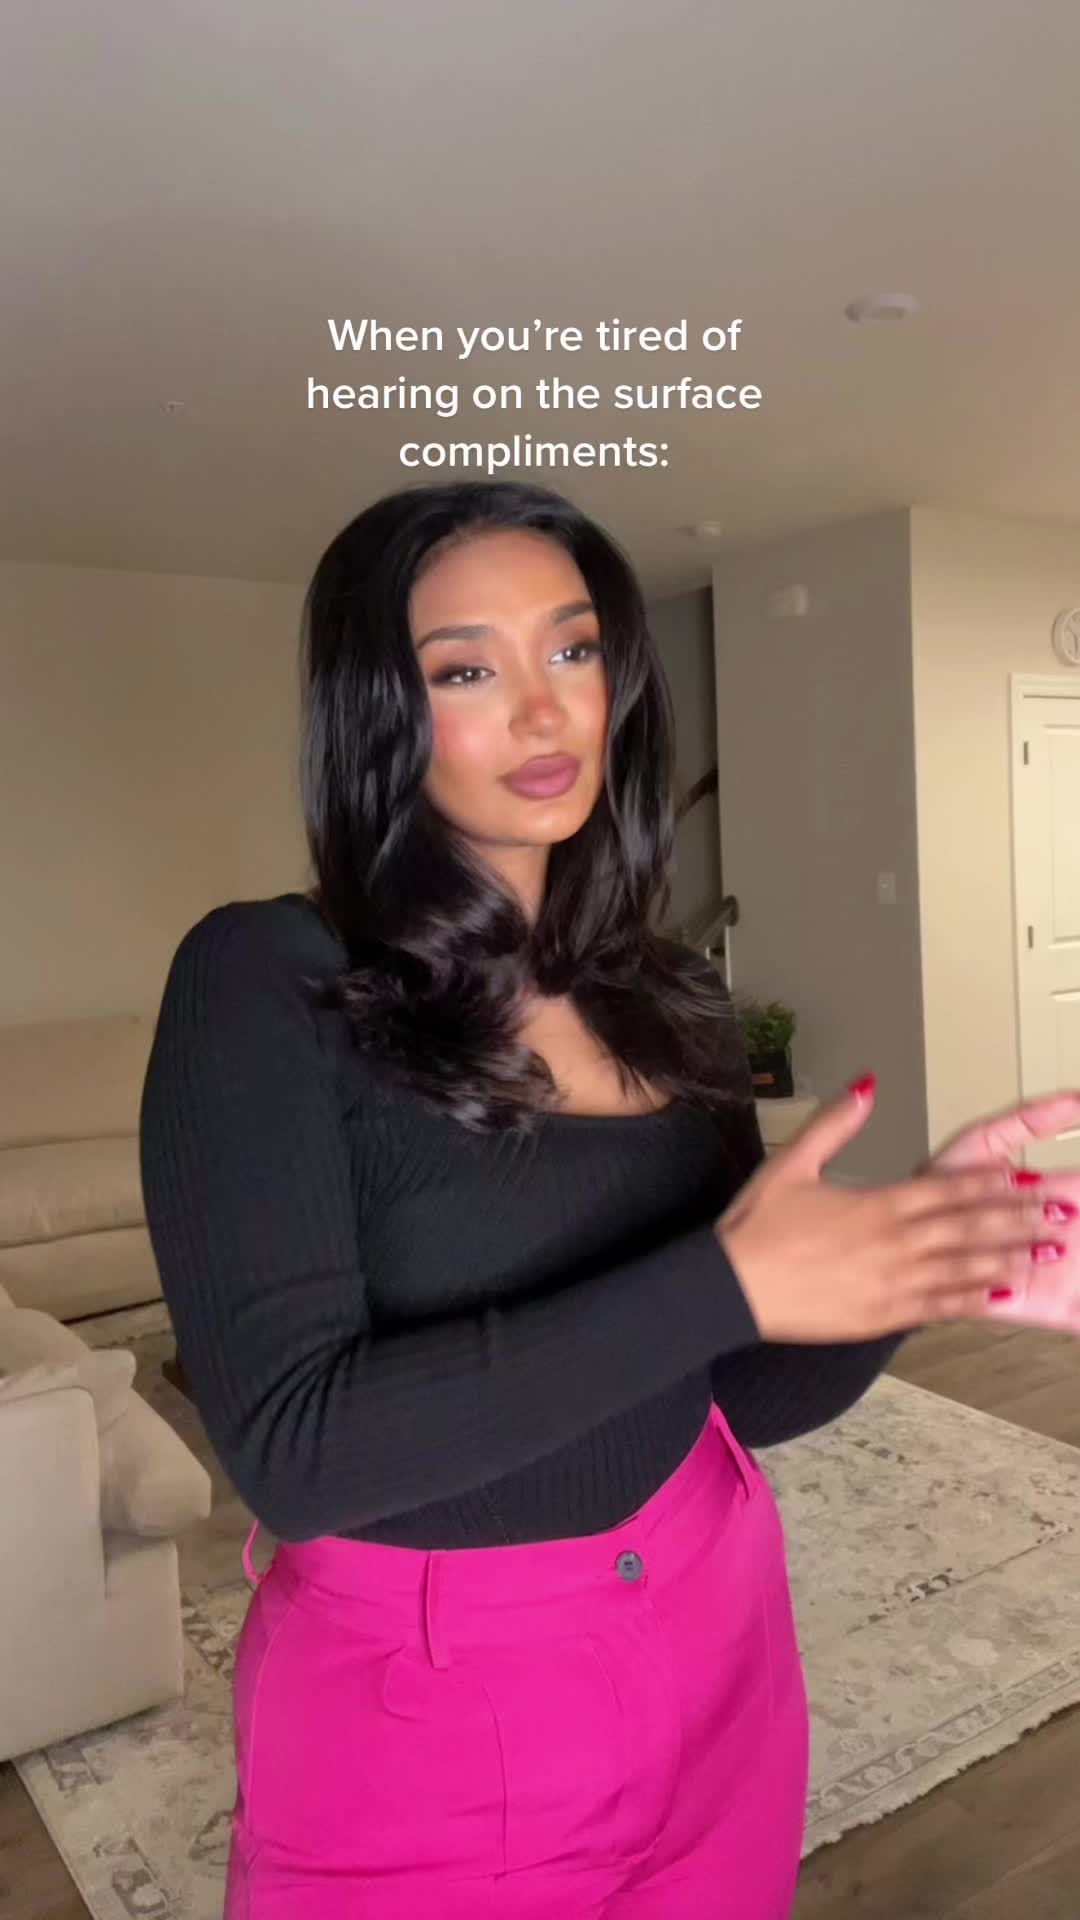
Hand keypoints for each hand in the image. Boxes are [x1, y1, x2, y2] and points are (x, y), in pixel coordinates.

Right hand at [716, 1079, 1063, 1342]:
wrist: (728, 1289)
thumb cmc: (755, 1229)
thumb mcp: (791, 1163)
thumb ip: (835, 1123)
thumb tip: (867, 1084)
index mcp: (875, 1204)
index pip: (947, 1190)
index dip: (992, 1184)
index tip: (1025, 1178)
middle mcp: (892, 1244)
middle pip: (969, 1228)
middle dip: (1019, 1219)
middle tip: (1059, 1213)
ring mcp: (891, 1284)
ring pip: (964, 1269)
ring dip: (1009, 1258)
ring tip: (1046, 1251)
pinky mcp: (880, 1317)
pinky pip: (938, 1307)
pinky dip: (972, 1299)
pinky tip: (1000, 1294)